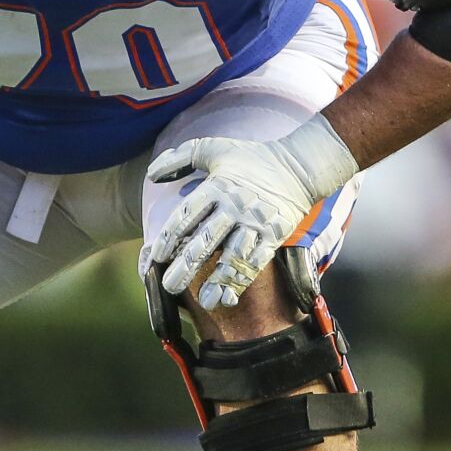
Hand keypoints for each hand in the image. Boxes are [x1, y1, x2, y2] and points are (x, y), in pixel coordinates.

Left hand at [146, 116, 356, 310]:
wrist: (299, 166)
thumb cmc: (251, 157)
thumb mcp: (212, 149)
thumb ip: (179, 159)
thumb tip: (151, 174)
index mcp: (216, 186)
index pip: (187, 214)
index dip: (170, 236)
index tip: (156, 256)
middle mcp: (234, 207)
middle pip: (206, 240)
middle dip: (186, 266)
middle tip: (169, 286)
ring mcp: (256, 223)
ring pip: (233, 255)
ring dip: (219, 280)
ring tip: (205, 301)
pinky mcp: (275, 235)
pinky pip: (257, 261)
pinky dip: (243, 280)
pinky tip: (229, 297)